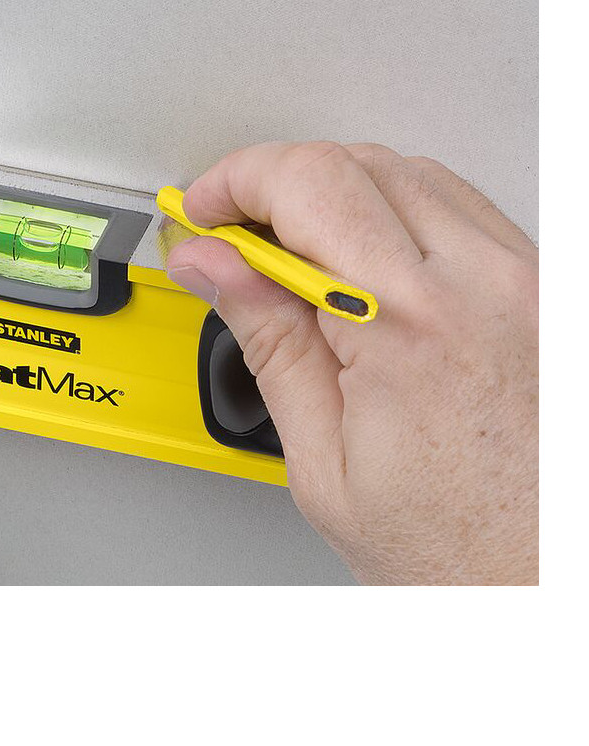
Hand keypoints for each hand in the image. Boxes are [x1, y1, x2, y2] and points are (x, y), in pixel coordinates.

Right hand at [166, 143, 537, 584]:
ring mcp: (526, 282)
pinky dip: (397, 209)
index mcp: (411, 328)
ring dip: (336, 190)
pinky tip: (363, 257)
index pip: (306, 188)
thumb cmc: (456, 551)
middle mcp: (483, 288)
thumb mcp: (323, 462)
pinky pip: (460, 207)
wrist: (547, 581)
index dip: (233, 185)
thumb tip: (213, 263)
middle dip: (273, 182)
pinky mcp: (545, 290)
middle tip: (231, 232)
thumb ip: (266, 339)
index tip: (200, 213)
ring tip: (293, 252)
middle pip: (353, 164)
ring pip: (409, 171)